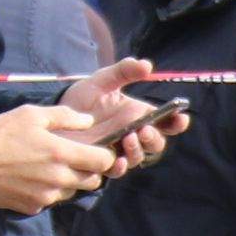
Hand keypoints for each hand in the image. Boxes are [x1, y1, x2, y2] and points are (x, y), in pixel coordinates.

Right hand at [0, 104, 113, 213]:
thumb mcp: (30, 115)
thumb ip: (64, 116)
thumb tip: (89, 121)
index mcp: (62, 154)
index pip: (104, 162)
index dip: (104, 156)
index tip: (96, 150)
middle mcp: (59, 179)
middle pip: (93, 181)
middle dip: (89, 170)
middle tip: (74, 159)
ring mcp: (46, 196)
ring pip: (72, 192)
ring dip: (69, 182)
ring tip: (49, 167)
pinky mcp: (33, 207)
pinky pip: (51, 200)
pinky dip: (48, 191)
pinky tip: (32, 178)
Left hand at [64, 59, 188, 176]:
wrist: (55, 115)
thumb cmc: (83, 98)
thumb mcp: (103, 80)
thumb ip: (124, 71)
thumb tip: (147, 65)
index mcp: (139, 116)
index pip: (166, 123)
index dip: (177, 122)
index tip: (180, 118)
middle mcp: (133, 135)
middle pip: (156, 143)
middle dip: (155, 138)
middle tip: (144, 129)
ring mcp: (119, 150)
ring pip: (139, 157)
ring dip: (138, 150)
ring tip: (128, 138)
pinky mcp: (102, 162)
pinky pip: (116, 171)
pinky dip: (120, 167)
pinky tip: (116, 160)